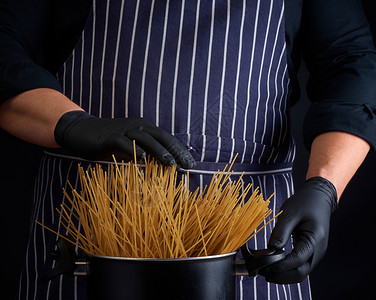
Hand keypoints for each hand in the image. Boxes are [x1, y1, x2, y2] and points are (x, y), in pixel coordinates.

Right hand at [54, 110, 195, 167]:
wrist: (82, 130)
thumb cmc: (110, 141)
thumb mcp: (131, 147)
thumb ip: (145, 154)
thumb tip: (163, 166)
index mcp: (145, 127)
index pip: (167, 138)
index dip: (180, 150)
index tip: (190, 163)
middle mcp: (138, 126)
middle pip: (161, 137)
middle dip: (176, 151)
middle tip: (188, 165)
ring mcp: (124, 130)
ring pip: (146, 139)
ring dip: (159, 151)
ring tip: (170, 163)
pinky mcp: (110, 136)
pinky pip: (124, 143)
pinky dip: (134, 150)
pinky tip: (142, 158)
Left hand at [260, 177, 336, 282]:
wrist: (318, 198)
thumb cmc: (304, 203)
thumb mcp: (290, 213)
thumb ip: (280, 232)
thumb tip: (270, 250)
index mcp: (315, 239)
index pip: (298, 260)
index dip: (280, 265)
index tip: (264, 264)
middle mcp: (318, 251)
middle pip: (301, 273)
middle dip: (281, 275)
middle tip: (262, 272)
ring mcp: (315, 254)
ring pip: (300, 273)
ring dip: (283, 276)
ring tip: (265, 272)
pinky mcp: (310, 253)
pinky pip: (299, 267)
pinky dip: (287, 270)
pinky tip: (273, 268)